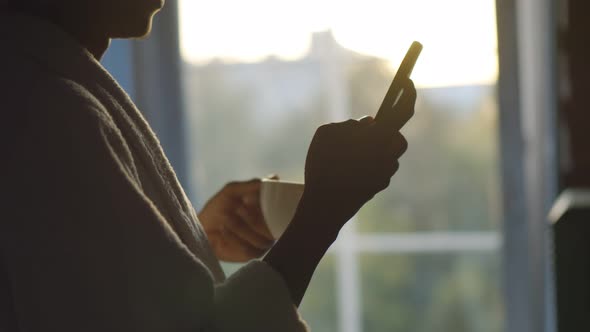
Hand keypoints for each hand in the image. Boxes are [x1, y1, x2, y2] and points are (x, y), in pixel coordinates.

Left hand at [198, 178, 274, 261]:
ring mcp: (262, 242)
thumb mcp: (233, 191)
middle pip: (273, 229)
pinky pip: (249, 249)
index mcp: (270, 212)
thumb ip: (252, 185)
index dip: (272, 208)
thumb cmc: (218, 207)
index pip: (282, 213)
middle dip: (255, 218)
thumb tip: (275, 178)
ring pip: (262, 240)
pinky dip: (235, 238)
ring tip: (226, 217)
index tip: (249, 199)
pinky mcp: (251, 254)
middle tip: (239, 207)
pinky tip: (224, 229)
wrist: (202, 227)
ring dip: (241, 227)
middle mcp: (270, 228)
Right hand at [300, 78, 415, 232]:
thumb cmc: (323, 166)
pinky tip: (350, 169)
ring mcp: (386, 173)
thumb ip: (349, 124)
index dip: (407, 93)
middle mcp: (388, 156)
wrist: (325, 207)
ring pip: (389, 153)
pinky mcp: (379, 187)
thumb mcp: (326, 133)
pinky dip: (369, 165)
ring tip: (353, 151)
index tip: (407, 82)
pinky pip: (379, 169)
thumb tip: (368, 124)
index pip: (403, 110)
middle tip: (370, 128)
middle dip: (384, 130)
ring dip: (377, 148)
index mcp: (379, 138)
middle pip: (396, 136)